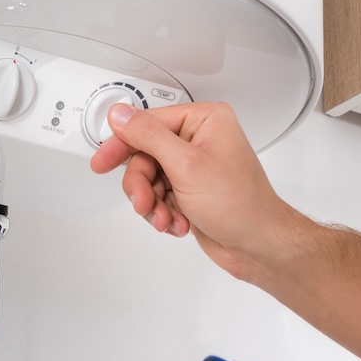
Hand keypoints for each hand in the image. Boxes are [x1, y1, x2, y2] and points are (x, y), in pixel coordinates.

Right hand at [88, 100, 306, 277]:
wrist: (257, 246)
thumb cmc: (241, 205)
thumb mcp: (186, 165)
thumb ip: (148, 136)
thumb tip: (121, 115)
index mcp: (205, 121)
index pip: (149, 122)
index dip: (123, 143)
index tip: (103, 160)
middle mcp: (200, 140)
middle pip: (145, 154)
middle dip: (142, 184)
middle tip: (143, 201)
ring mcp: (195, 167)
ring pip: (149, 179)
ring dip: (152, 203)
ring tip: (165, 217)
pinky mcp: (191, 190)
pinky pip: (159, 196)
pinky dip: (163, 213)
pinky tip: (178, 223)